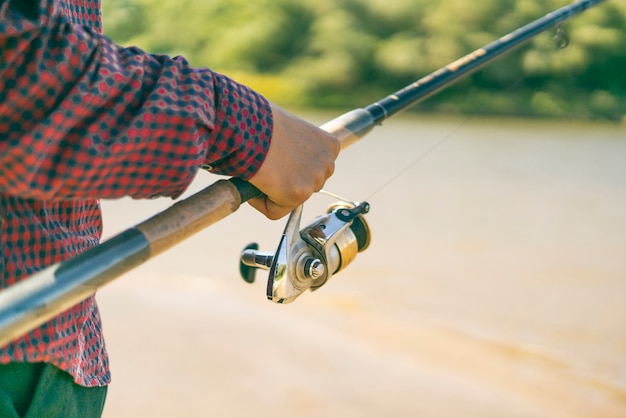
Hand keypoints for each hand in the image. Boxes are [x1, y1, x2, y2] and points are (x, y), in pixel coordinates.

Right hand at [247, 103, 339, 219]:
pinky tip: (256, 181)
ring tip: (261, 170)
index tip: (280, 161)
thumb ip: (297, 148)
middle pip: (306, 185)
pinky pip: (275, 211)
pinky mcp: (297, 195)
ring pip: (290, 199)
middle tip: (268, 167)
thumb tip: (285, 163)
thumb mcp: (290, 130)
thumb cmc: (260, 122)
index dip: (294, 167)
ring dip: (273, 191)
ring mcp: (314, 181)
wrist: (248, 126)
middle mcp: (328, 164)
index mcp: (330, 145)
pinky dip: (260, 202)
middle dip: (287, 181)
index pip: (315, 168)